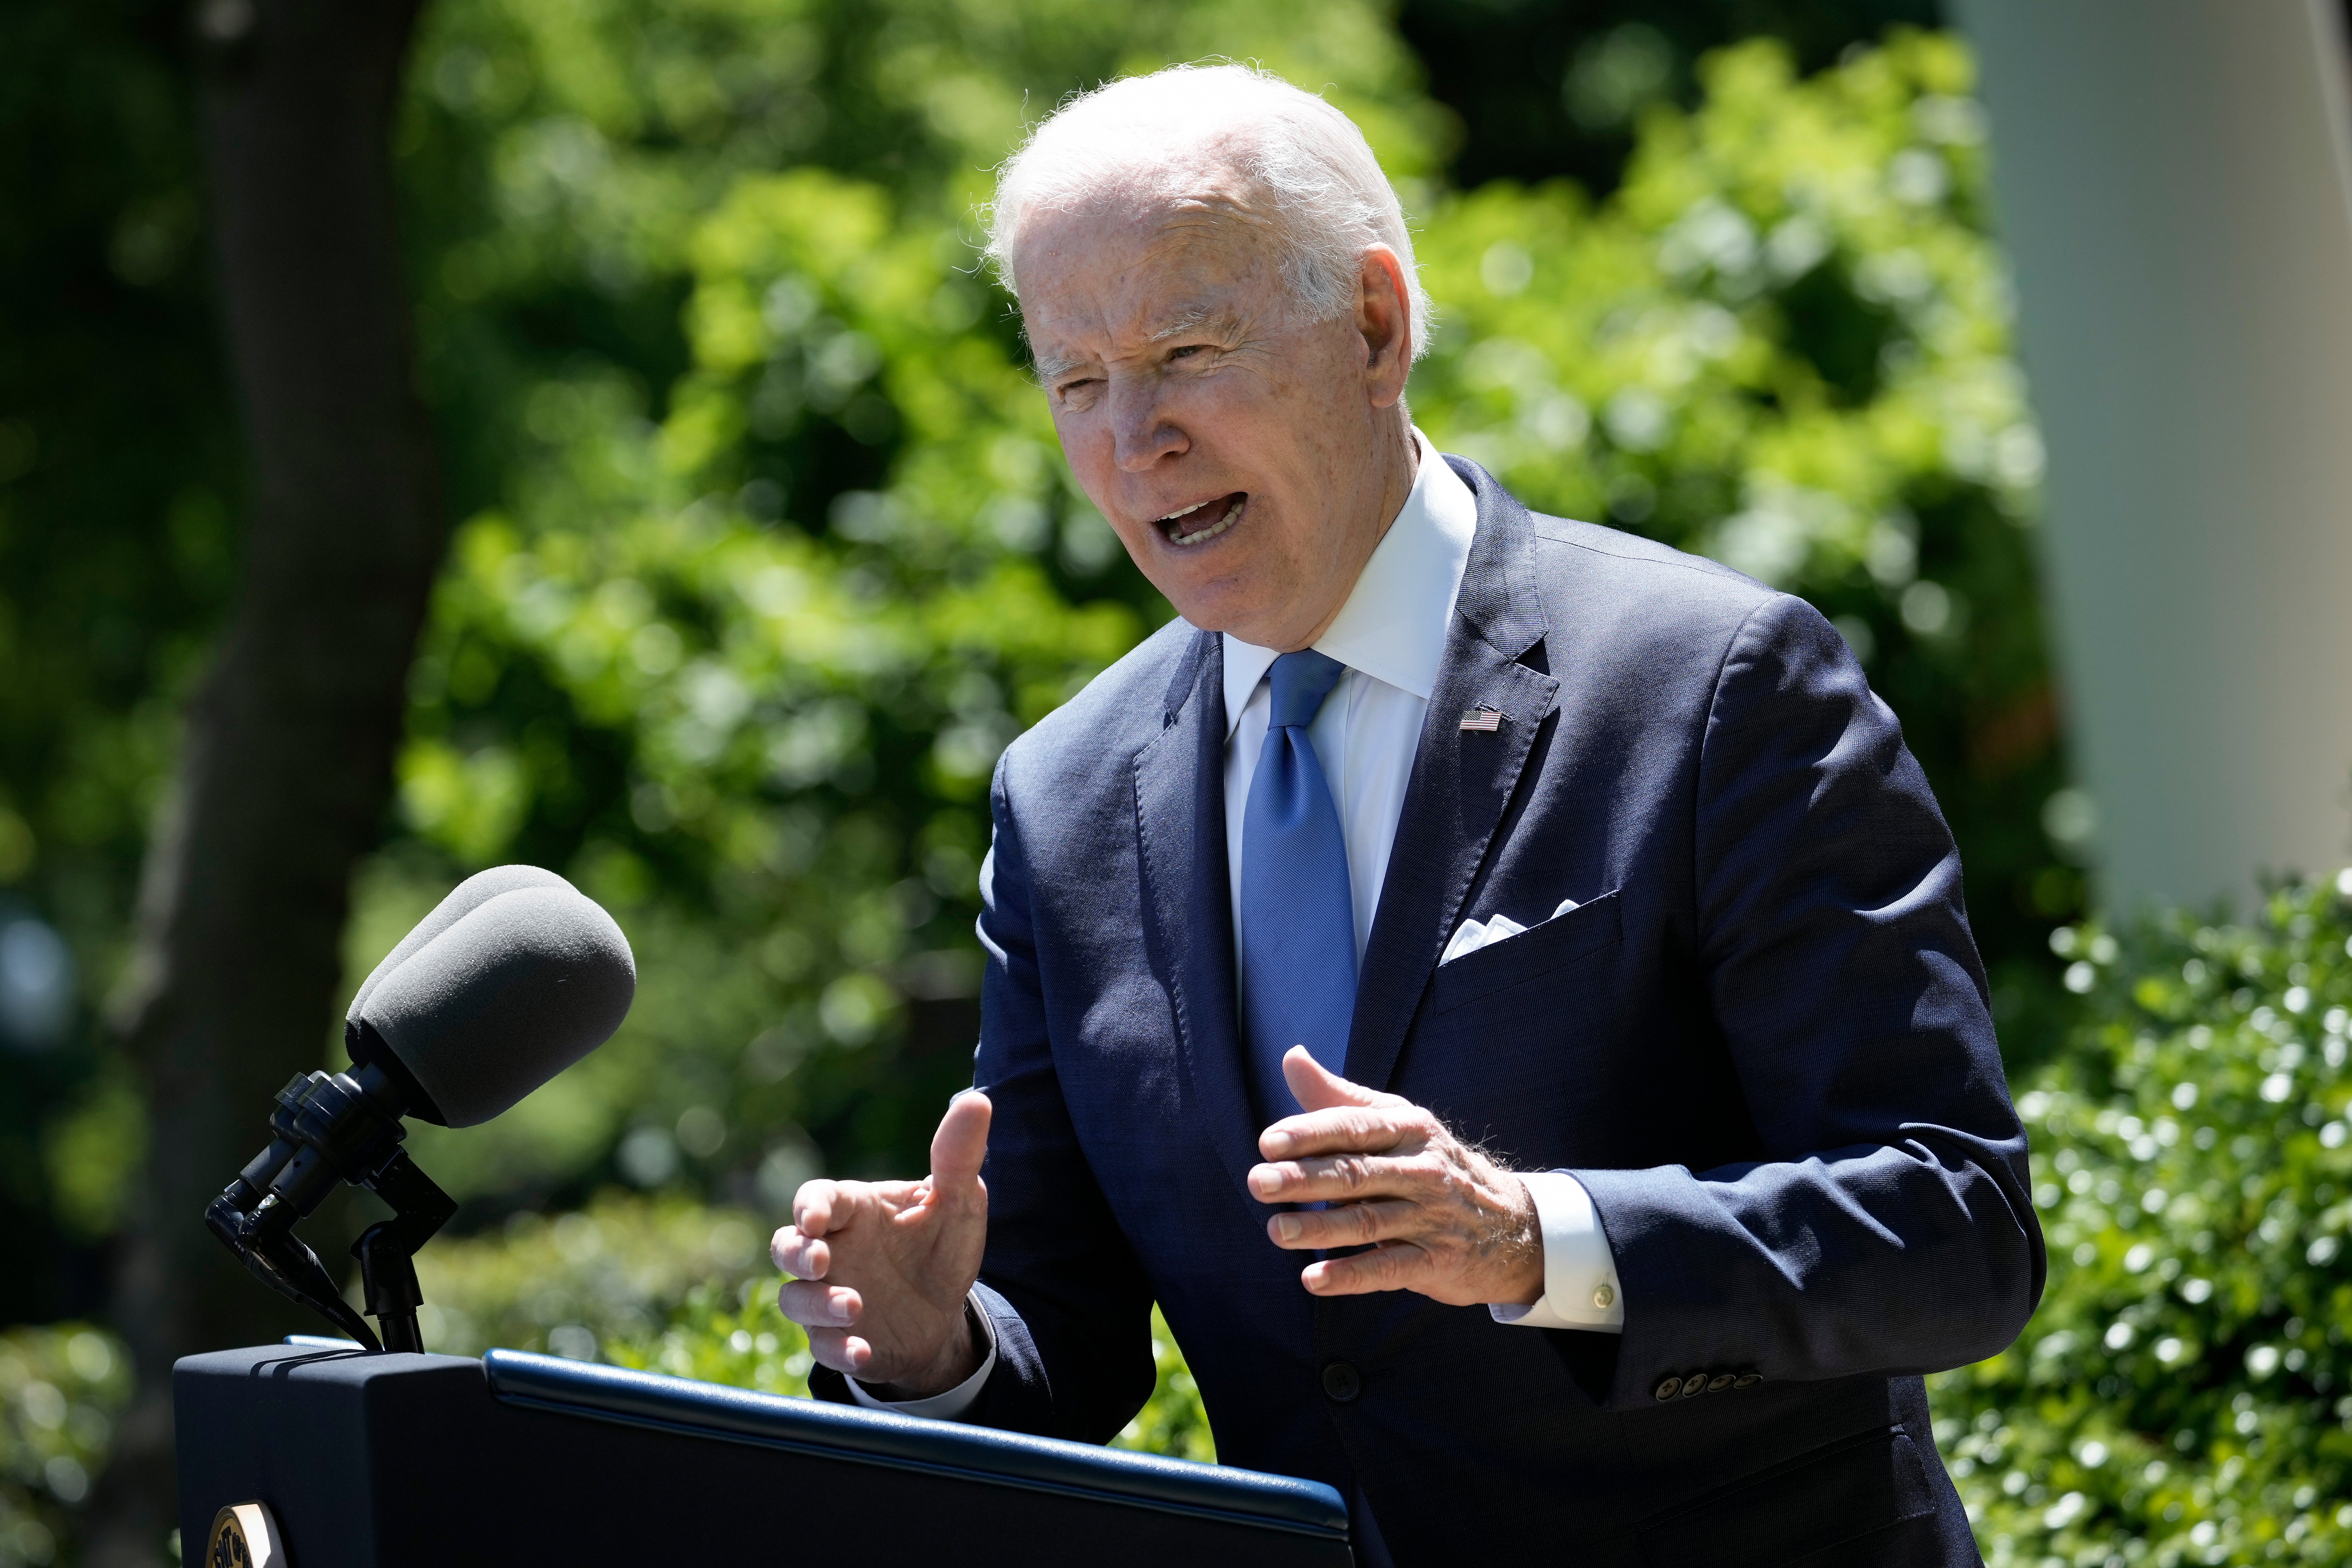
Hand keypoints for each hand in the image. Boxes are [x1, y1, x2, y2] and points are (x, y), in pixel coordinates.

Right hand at [771, 1090, 991, 1395]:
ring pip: (795, 1299)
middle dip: (796, 1253)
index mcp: (854, 1210)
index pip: (816, 1198)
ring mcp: (827, 1296)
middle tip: (822, 1262)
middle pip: (786, 1247)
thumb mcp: (959, 1201)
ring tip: (855, 1307)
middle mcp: (831, 1251)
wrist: (945, 1310)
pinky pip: (822, 1347)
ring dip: (818, 1305)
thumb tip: (976, 1100)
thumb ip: (959, 1156)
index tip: (815, 1218)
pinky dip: (838, 1350)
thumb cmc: (942, 1244)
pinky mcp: (836, 1338)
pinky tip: (863, 1351)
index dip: (809, 1206)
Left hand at [1249, 1048, 1542, 1306]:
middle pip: (1358, 1173)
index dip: (1311, 1134)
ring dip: (1320, 1228)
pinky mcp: (1435, 1263)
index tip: (1267, 1142)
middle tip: (1259, 1182)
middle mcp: (1423, 1171)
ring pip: (1369, 1222)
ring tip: (1276, 1230)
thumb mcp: (1396, 1123)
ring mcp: (1431, 1219)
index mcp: (1410, 1130)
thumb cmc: (1431, 1165)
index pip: (1355, 1127)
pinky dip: (1350, 1276)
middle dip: (1306, 1179)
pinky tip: (1313, 1279)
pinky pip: (1387, 1270)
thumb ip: (1339, 1098)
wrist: (1509, 1224)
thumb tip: (1291, 1057)